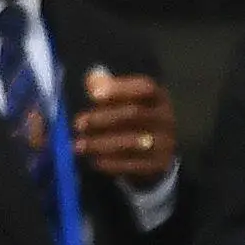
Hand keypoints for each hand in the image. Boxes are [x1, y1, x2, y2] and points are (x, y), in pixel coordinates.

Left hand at [70, 69, 175, 184]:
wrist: (157, 153)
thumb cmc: (133, 120)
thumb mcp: (124, 101)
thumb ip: (106, 86)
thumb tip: (93, 78)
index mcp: (159, 97)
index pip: (145, 87)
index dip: (120, 89)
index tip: (94, 95)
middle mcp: (166, 118)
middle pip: (135, 114)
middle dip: (102, 118)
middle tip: (78, 124)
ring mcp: (165, 143)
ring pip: (131, 142)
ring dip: (101, 144)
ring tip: (78, 145)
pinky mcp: (159, 165)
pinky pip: (132, 165)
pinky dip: (110, 163)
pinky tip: (93, 160)